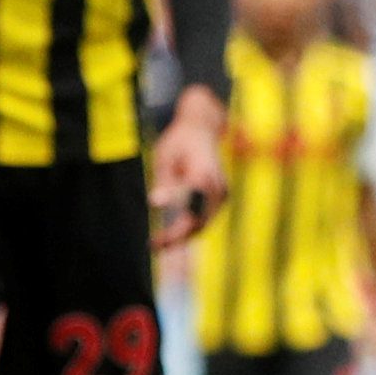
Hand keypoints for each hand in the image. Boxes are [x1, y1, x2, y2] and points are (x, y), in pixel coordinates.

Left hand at [149, 85, 226, 248]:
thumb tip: (154, 204)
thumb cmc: (179, 141)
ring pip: (203, 224)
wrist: (202, 128)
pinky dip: (189, 227)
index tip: (156, 240)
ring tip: (158, 243)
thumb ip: (164, 181)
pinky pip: (205, 218)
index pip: (190, 210)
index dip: (175, 229)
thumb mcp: (165, 157)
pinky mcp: (221, 198)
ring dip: (182, 236)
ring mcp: (222, 193)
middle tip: (153, 245)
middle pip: (198, 222)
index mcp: (204, 174)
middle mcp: (218, 187)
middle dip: (176, 238)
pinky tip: (171, 233)